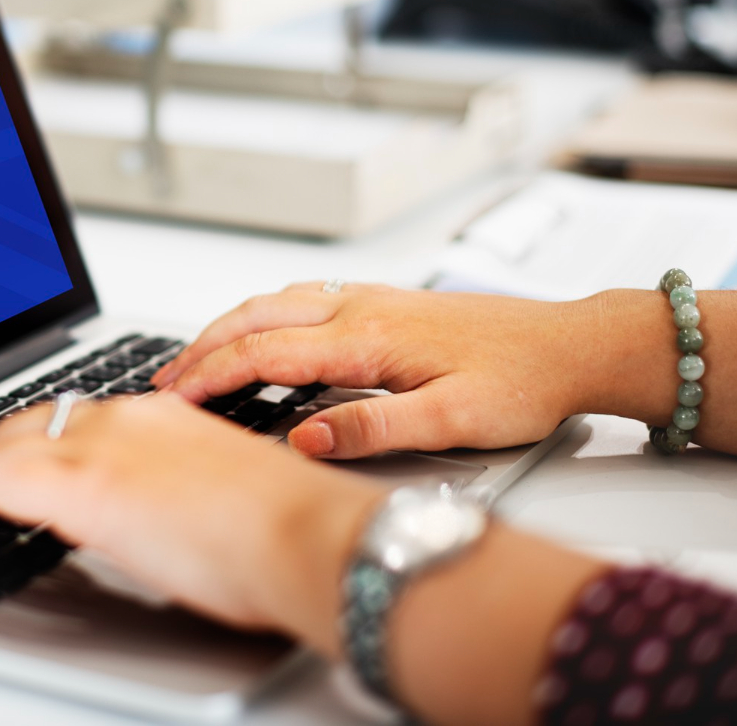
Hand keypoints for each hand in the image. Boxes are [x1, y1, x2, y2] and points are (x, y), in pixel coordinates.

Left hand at [0, 394, 383, 654]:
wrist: (306, 536)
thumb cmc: (285, 534)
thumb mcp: (220, 499)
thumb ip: (174, 496)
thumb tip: (151, 523)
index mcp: (160, 416)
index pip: (72, 420)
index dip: (28, 446)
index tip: (8, 469)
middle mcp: (124, 417)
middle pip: (26, 427)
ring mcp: (99, 443)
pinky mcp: (79, 481)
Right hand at [153, 283, 619, 458]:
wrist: (571, 345)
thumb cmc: (522, 382)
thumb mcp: (451, 423)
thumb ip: (371, 429)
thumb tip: (302, 437)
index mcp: (369, 338)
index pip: (266, 353)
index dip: (211, 375)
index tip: (173, 397)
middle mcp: (363, 307)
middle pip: (258, 316)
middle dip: (202, 346)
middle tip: (164, 379)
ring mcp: (373, 299)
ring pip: (277, 300)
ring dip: (229, 326)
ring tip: (196, 357)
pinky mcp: (386, 302)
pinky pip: (303, 299)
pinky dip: (262, 315)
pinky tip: (261, 332)